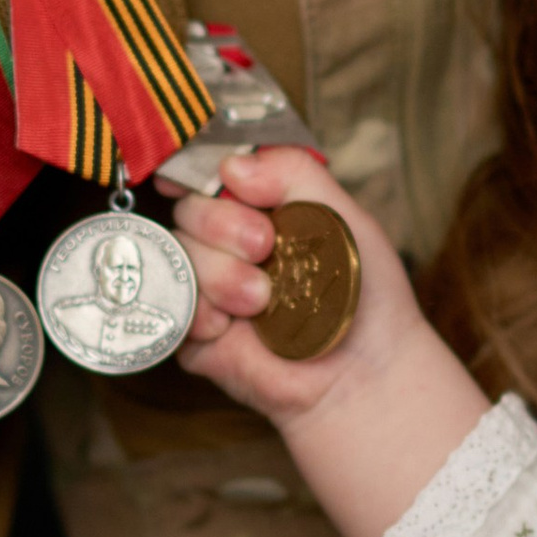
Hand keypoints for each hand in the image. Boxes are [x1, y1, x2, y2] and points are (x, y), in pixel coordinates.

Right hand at [171, 146, 417, 421]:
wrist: (364, 371)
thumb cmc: (363, 294)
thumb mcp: (340, 214)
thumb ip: (291, 172)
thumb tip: (231, 165)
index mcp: (258, 211)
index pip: (209, 176)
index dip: (196, 171)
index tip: (205, 177)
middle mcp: (227, 246)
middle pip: (188, 211)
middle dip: (221, 223)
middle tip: (264, 248)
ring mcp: (208, 290)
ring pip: (177, 257)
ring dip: (218, 273)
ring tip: (260, 299)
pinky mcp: (196, 336)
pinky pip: (172, 308)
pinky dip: (199, 312)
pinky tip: (231, 326)